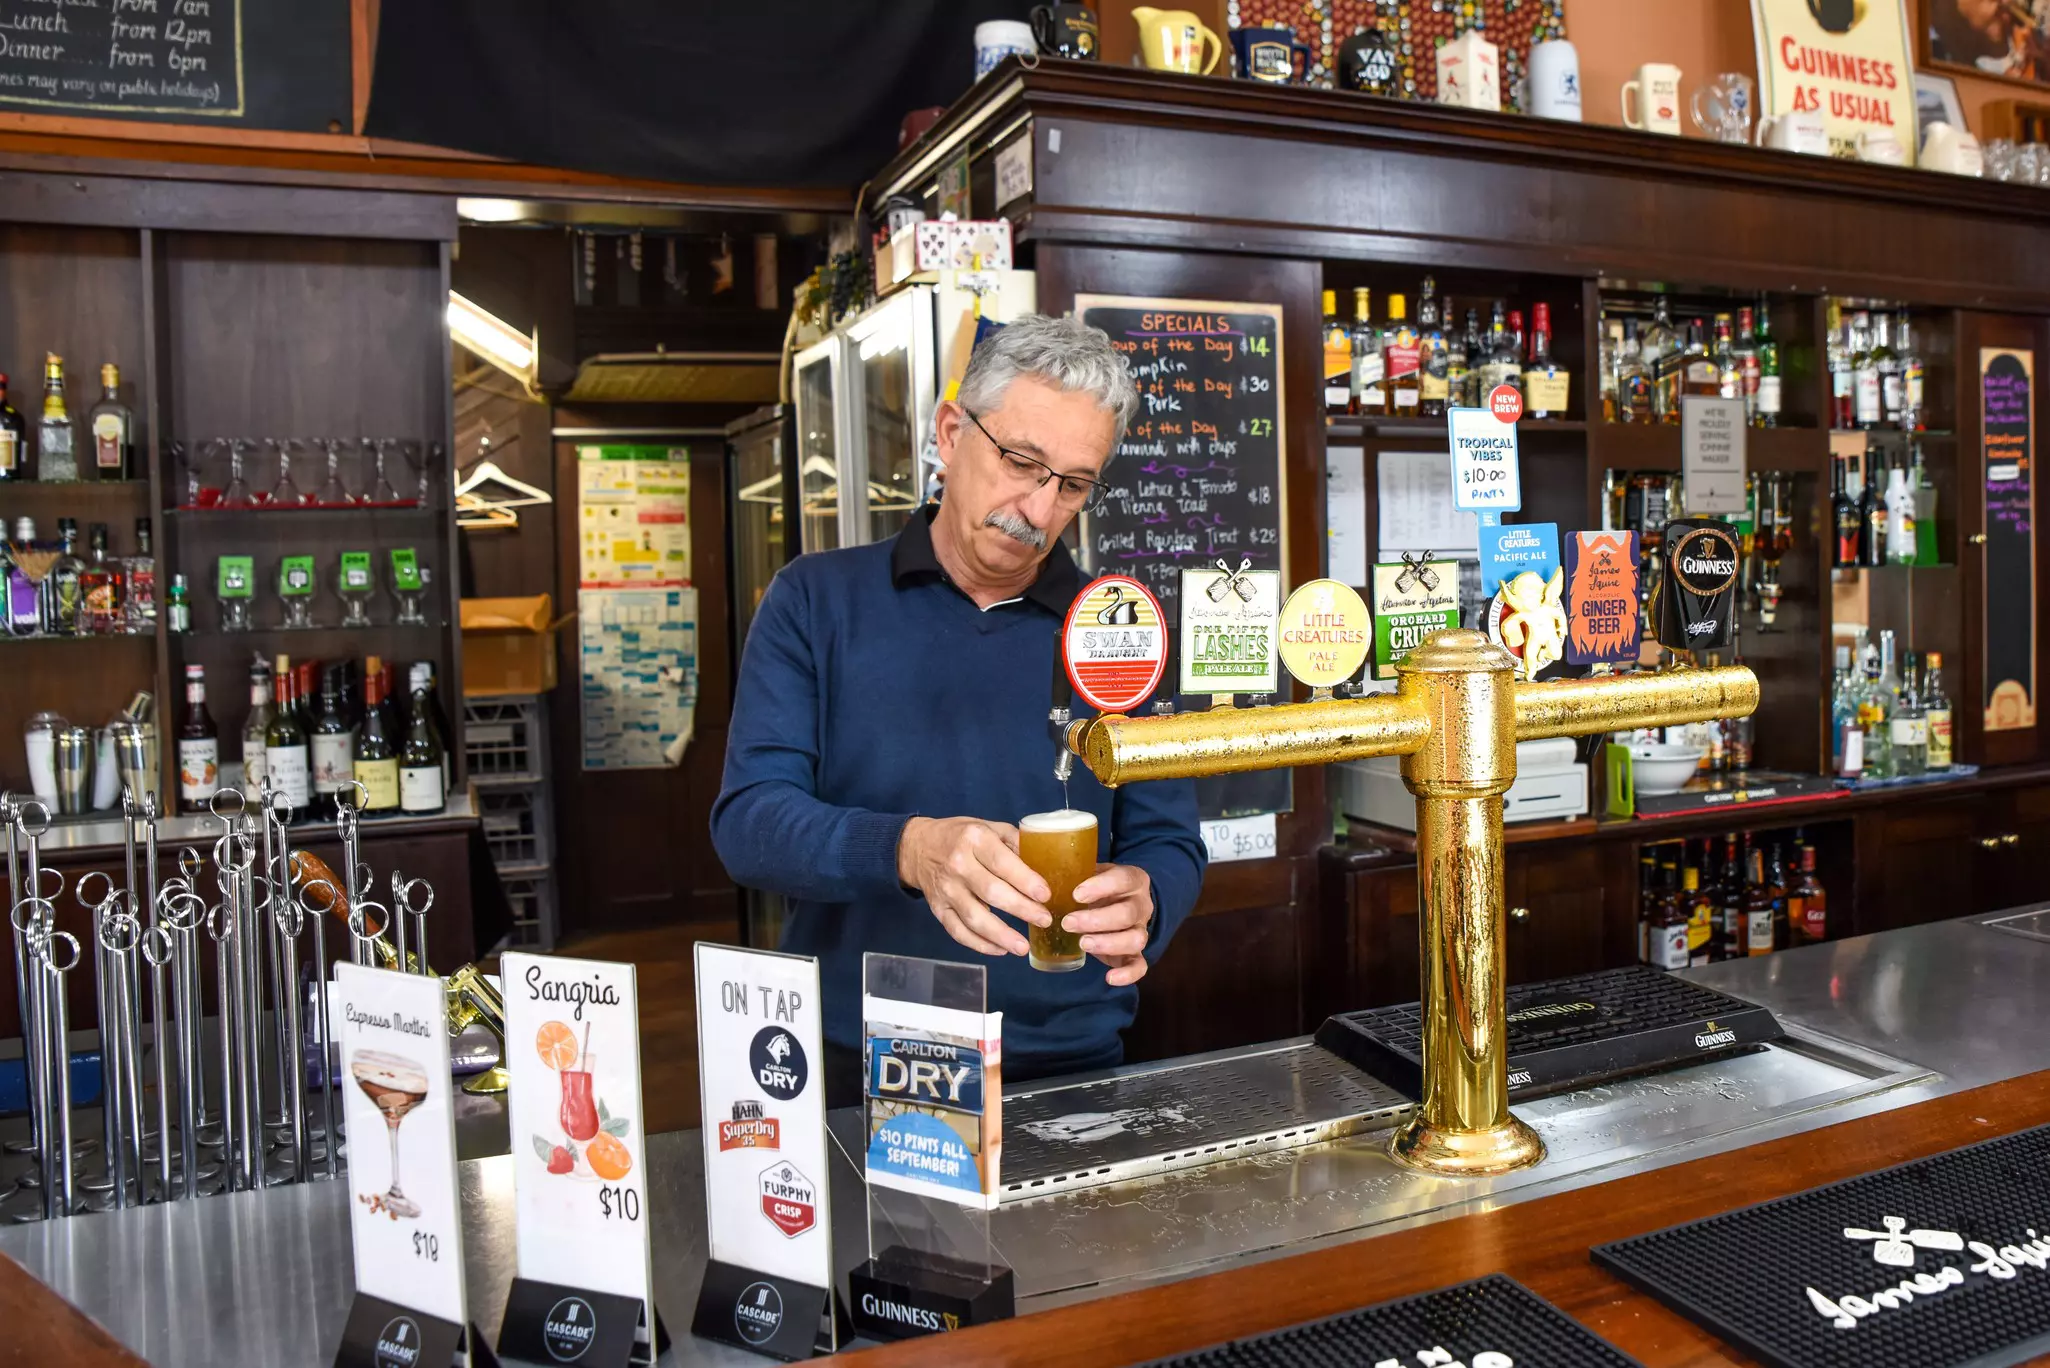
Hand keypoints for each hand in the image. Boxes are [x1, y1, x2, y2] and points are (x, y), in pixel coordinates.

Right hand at [896, 816, 1050, 957]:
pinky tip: (1000, 949)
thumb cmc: (962, 836)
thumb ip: (1016, 843)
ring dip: (1001, 935)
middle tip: (1044, 919)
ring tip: (1023, 947)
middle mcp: (958, 865)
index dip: (1025, 880)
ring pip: (974, 917)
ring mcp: (946, 890)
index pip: (1002, 862)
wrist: (918, 847)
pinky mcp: (938, 909)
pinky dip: (979, 944)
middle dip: (1021, 909)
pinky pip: (958, 932)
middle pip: (991, 892)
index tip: (1045, 895)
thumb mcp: (989, 827)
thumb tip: (1045, 864)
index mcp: (974, 839)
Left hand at [1066, 863, 1153, 986]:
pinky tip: (1109, 978)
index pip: (1123, 880)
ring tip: (1082, 944)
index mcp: (1132, 880)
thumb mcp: (1090, 872)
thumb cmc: (1098, 886)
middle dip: (1096, 920)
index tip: (1076, 894)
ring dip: (1108, 944)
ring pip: (1135, 939)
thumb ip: (1074, 873)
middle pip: (1127, 914)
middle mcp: (1141, 905)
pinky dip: (1128, 974)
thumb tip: (1041, 878)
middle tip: (1068, 923)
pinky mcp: (1136, 952)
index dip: (1101, 887)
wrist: (1118, 900)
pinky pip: (1140, 965)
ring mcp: (1140, 929)